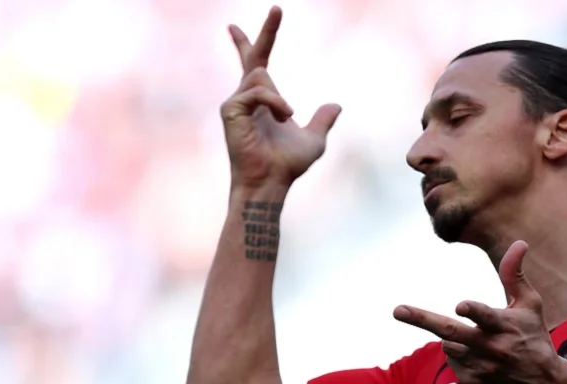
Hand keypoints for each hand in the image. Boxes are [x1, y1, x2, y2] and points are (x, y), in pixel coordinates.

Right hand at [220, 6, 340, 187]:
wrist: (272, 182)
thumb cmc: (287, 165)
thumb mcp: (314, 140)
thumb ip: (322, 121)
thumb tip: (336, 106)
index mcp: (264, 99)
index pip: (260, 61)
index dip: (263, 38)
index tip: (269, 16)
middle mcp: (247, 96)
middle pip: (254, 56)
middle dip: (266, 33)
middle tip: (278, 9)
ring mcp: (236, 102)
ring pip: (261, 75)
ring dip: (279, 97)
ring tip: (284, 119)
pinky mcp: (230, 110)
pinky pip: (257, 91)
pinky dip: (274, 102)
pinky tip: (280, 118)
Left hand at [393, 241, 566, 383]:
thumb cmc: (535, 337)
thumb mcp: (531, 305)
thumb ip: (515, 275)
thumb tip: (519, 242)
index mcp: (506, 327)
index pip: (486, 317)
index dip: (472, 311)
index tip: (460, 306)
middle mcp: (492, 348)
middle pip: (451, 332)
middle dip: (422, 320)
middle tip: (398, 310)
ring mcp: (481, 368)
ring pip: (449, 344)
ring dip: (453, 336)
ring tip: (476, 339)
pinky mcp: (474, 382)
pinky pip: (452, 360)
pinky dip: (458, 352)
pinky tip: (479, 355)